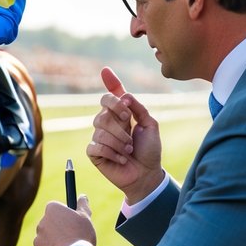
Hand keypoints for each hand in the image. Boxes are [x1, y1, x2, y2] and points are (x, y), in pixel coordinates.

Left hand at [33, 196, 95, 245]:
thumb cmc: (80, 236)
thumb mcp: (85, 218)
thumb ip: (82, 206)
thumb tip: (83, 197)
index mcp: (52, 211)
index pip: (55, 209)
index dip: (64, 216)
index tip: (72, 223)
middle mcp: (41, 223)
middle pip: (50, 225)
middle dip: (59, 231)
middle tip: (72, 238)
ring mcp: (37, 240)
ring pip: (47, 241)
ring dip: (55, 245)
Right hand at [88, 67, 163, 201]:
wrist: (147, 174)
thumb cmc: (149, 150)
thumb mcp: (151, 125)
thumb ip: (139, 108)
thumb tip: (125, 95)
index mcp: (120, 114)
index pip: (111, 96)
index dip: (109, 83)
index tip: (106, 71)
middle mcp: (107, 123)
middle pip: (103, 113)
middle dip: (120, 124)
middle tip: (131, 133)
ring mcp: (99, 137)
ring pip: (100, 130)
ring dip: (120, 141)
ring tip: (129, 151)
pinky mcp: (94, 153)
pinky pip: (96, 146)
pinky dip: (112, 153)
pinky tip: (121, 159)